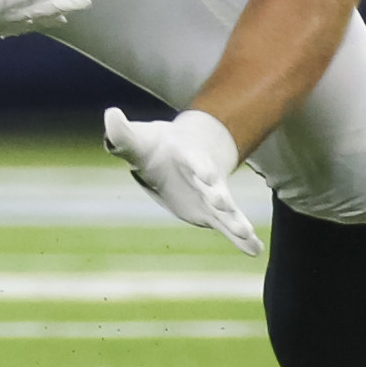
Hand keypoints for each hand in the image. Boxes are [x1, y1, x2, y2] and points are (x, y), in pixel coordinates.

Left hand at [104, 107, 260, 255]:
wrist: (182, 152)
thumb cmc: (158, 146)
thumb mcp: (139, 141)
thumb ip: (123, 134)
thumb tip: (110, 115)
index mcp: (188, 156)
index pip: (195, 161)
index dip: (199, 167)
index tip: (205, 174)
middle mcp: (205, 177)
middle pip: (214, 187)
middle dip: (218, 196)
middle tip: (224, 204)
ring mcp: (212, 196)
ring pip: (226, 210)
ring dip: (235, 221)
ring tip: (247, 234)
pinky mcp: (213, 214)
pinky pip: (229, 226)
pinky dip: (242, 239)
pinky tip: (255, 251)